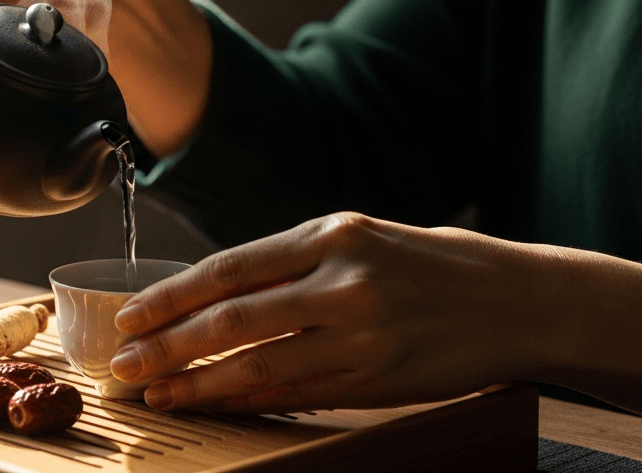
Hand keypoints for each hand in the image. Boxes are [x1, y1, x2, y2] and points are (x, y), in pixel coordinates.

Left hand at [109, 213, 538, 412]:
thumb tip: (214, 295)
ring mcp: (362, 335)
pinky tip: (216, 406)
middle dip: (169, 346)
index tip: (130, 318)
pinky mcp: (378, 379)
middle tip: (126, 368)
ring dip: (199, 385)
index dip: (170, 298)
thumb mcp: (361, 237)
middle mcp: (343, 281)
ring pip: (259, 365)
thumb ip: (292, 261)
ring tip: (159, 396)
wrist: (515, 299)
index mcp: (332, 235)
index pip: (229, 269)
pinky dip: (249, 402)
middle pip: (231, 319)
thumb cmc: (427, 263)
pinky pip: (298, 395)